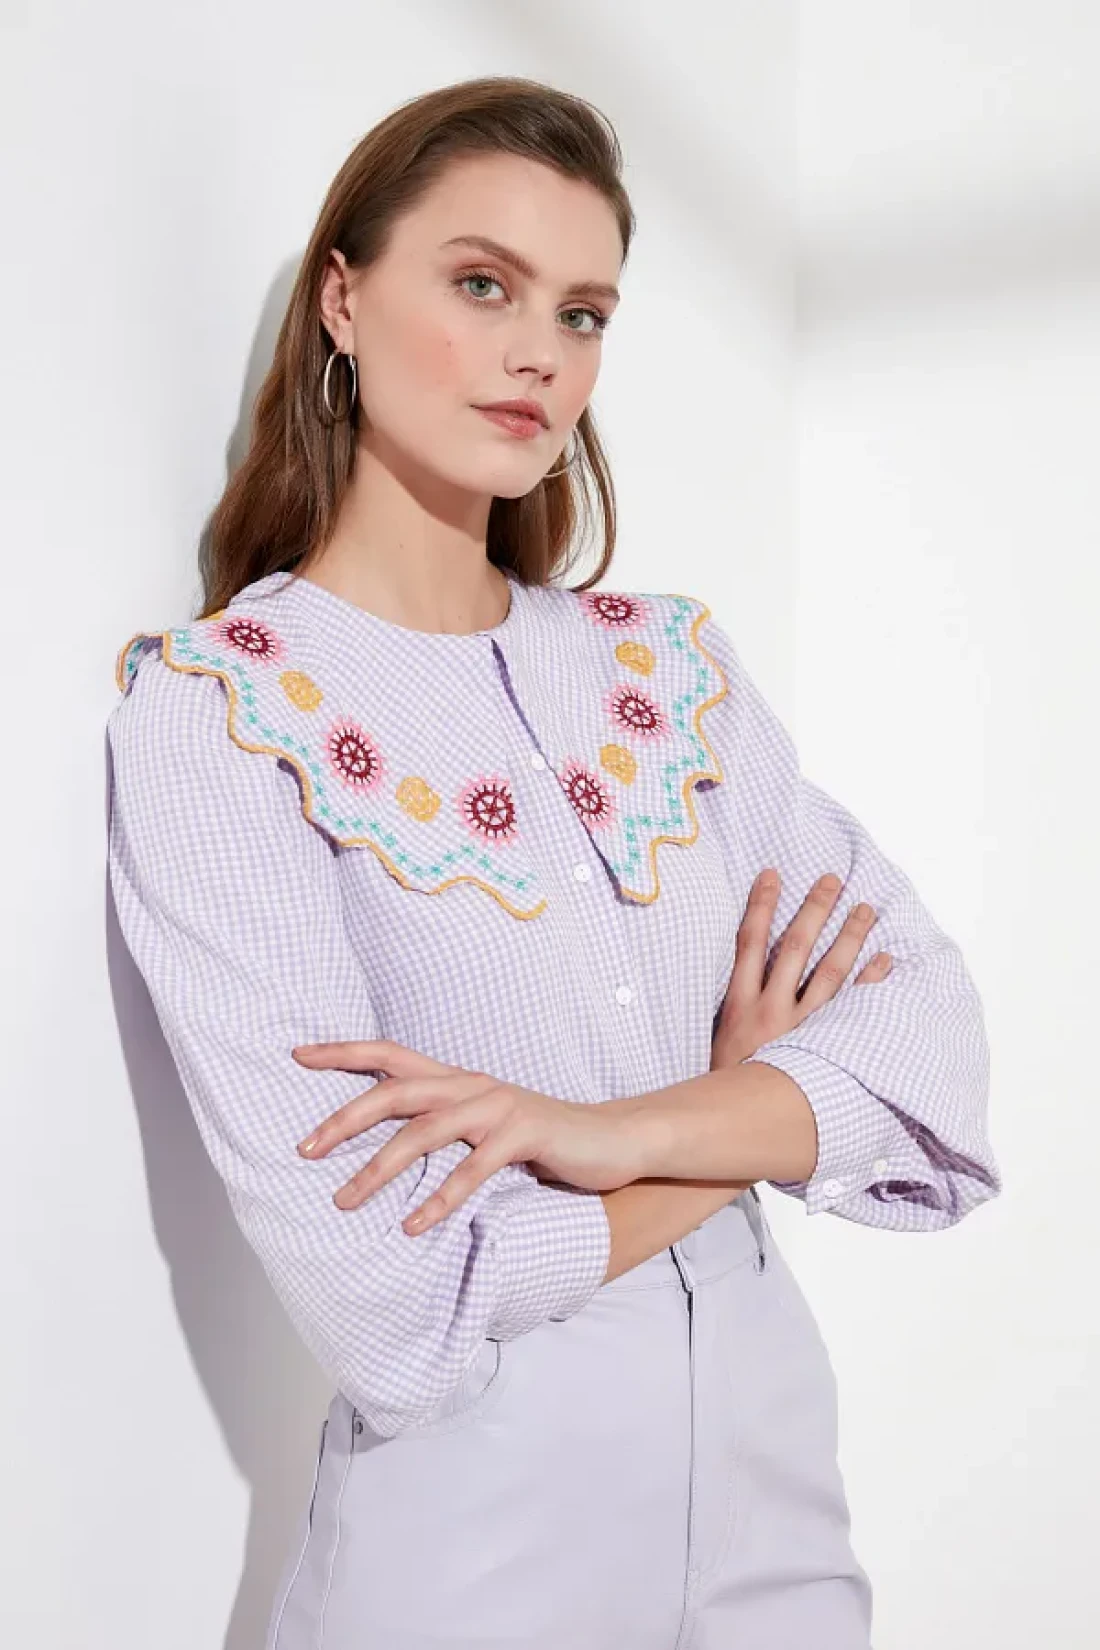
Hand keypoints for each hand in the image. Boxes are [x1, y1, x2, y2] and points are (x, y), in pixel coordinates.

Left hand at [290, 1040, 653, 1234]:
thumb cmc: (541, 1139)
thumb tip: (386, 1148)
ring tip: (345, 1201)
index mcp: (456, 1079)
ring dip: (380, 1168)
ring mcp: (498, 1106)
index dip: (343, 1052)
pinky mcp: (524, 1133)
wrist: (612, 1139)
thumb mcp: (484, 1126)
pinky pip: (473, 1168)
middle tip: (304, 1150)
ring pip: (426, 1131)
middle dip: (344, 1118)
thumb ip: (443, 1127)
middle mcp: (471, 1084)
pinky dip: (440, 1197)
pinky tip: (414, 1226)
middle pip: (395, 1091)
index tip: (297, 1056)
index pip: (390, 1055)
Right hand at [712, 869, 891, 1068]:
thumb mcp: (718, 1038)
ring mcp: (800, 1031)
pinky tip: (885, 961)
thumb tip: (746, 967)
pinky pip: (853, 1011)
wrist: (735, 1127)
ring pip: (829, 974)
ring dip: (848, 938)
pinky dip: (870, 984)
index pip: (749, 943)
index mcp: (739, 1005)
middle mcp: (771, 1011)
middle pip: (794, 948)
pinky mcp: (823, 1050)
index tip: (772, 874)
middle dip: (813, 910)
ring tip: (865, 909)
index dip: (760, 906)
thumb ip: (734, 1004)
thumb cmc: (725, 1082)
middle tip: (832, 880)